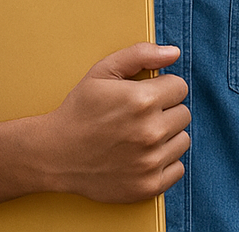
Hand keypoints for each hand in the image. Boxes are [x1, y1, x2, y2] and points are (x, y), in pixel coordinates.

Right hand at [32, 42, 190, 203]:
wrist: (55, 154)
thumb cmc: (79, 110)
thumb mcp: (102, 72)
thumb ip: (140, 55)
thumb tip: (174, 52)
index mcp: (142, 100)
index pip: (180, 87)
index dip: (162, 88)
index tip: (145, 96)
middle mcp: (151, 132)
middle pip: (183, 114)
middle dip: (165, 111)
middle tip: (138, 117)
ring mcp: (151, 162)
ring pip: (182, 140)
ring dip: (166, 137)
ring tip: (138, 136)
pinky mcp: (149, 186)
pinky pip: (178, 169)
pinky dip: (163, 163)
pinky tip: (141, 156)